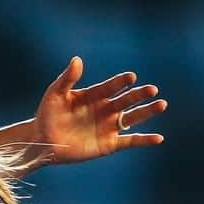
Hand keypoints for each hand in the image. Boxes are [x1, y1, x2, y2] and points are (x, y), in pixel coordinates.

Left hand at [33, 57, 166, 163]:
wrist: (42, 141)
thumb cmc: (47, 115)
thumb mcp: (55, 95)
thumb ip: (67, 79)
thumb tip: (77, 59)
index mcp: (95, 95)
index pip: (111, 87)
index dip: (121, 82)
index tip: (131, 77)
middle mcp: (105, 109)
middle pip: (127, 100)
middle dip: (139, 95)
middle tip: (152, 89)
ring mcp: (108, 127)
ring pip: (132, 118)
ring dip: (147, 112)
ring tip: (161, 104)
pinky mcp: (108, 144)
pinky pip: (129, 141)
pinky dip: (144, 140)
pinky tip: (158, 138)